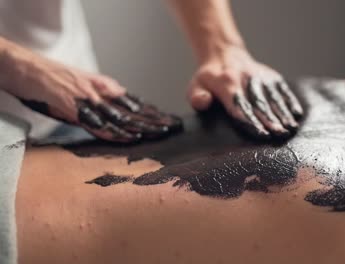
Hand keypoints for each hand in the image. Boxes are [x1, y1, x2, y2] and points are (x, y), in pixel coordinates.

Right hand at [3, 51, 181, 142]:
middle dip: (156, 120)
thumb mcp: (87, 86)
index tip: (170, 121)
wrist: (29, 69)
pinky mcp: (75, 109)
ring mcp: (89, 101)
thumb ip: (104, 98)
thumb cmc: (56, 80)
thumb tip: (123, 109)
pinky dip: (115, 132)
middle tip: (174, 128)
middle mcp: (102, 93)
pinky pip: (98, 124)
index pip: (136, 104)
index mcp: (106, 88)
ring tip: (161, 133)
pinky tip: (130, 138)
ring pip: (122, 117)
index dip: (155, 113)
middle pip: (134, 111)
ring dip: (142, 127)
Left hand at [188, 46, 302, 138]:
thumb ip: (197, 97)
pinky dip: (290, 101)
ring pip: (273, 97)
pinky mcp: (271, 76)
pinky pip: (282, 90)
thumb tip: (203, 101)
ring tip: (290, 128)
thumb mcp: (195, 86)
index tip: (260, 133)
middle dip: (270, 120)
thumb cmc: (209, 79)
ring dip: (282, 113)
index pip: (239, 106)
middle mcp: (246, 79)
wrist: (225, 55)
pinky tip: (296, 114)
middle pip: (259, 103)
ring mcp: (261, 77)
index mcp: (226, 83)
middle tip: (279, 134)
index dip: (250, 121)